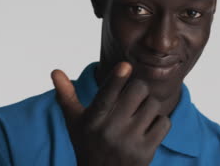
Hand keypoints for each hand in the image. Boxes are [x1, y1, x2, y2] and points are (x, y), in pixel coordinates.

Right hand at [51, 62, 170, 165]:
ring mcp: (129, 142)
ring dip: (149, 107)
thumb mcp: (75, 122)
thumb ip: (66, 95)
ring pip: (153, 105)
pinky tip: (148, 129)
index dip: (116, 79)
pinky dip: (159, 123)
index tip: (125, 65)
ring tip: (139, 116)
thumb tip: (55, 71)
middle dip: (139, 89)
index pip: (106, 96)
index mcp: (92, 120)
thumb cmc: (89, 144)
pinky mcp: (146, 152)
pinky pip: (164, 122)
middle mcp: (110, 131)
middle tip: (135, 96)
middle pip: (138, 91)